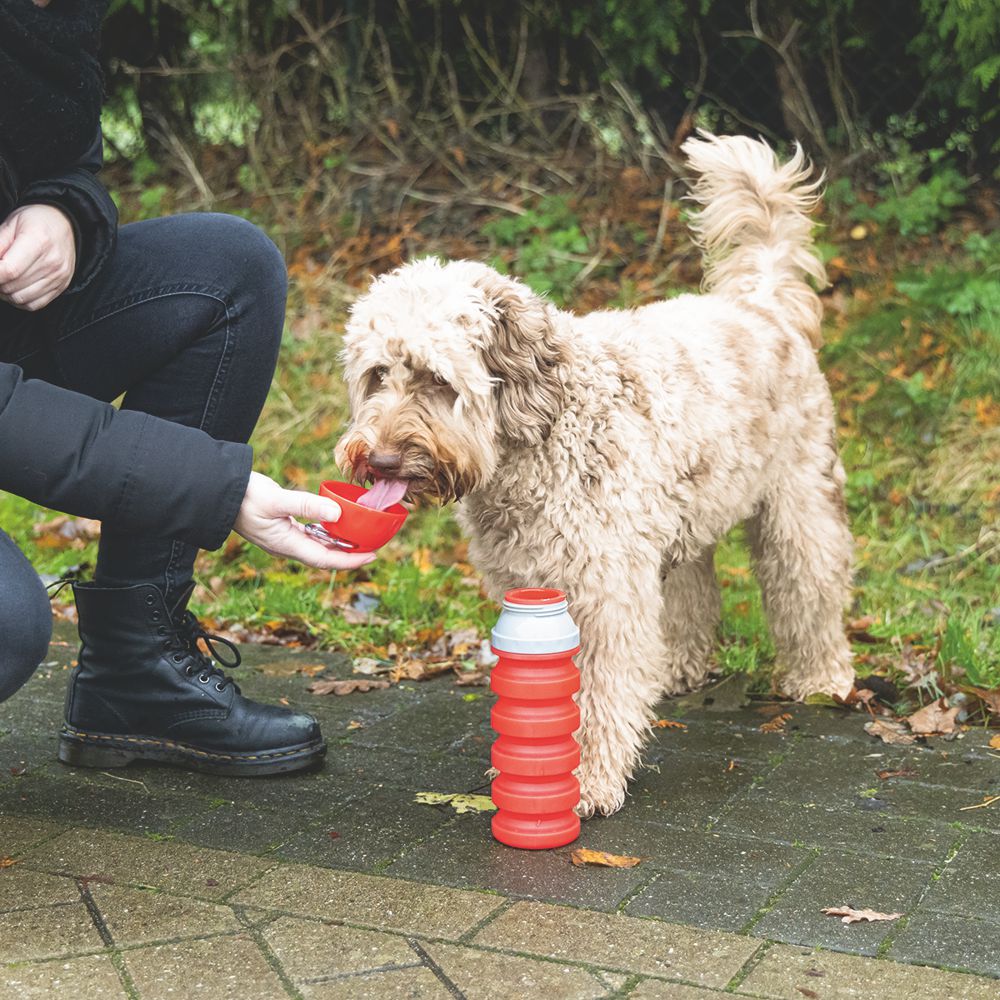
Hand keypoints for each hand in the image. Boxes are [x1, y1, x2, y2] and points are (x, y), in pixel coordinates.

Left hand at [0, 204, 76, 311]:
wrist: (64, 224)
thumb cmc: (36, 221)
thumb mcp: (11, 224)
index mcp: (38, 241)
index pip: (9, 270)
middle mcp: (52, 262)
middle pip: (13, 286)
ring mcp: (58, 277)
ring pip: (21, 298)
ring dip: (5, 293)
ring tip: (2, 281)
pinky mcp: (61, 286)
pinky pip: (35, 304)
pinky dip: (19, 301)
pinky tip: (13, 290)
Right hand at [234, 472, 376, 569]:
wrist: (216, 493)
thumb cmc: (244, 496)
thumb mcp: (277, 499)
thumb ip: (306, 506)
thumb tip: (337, 513)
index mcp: (287, 544)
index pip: (326, 560)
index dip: (351, 561)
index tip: (373, 556)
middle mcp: (287, 546)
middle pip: (324, 556)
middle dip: (349, 555)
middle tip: (373, 547)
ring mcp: (282, 538)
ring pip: (317, 546)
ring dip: (338, 544)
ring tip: (359, 537)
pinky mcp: (279, 529)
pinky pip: (308, 536)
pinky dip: (325, 532)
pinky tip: (335, 523)